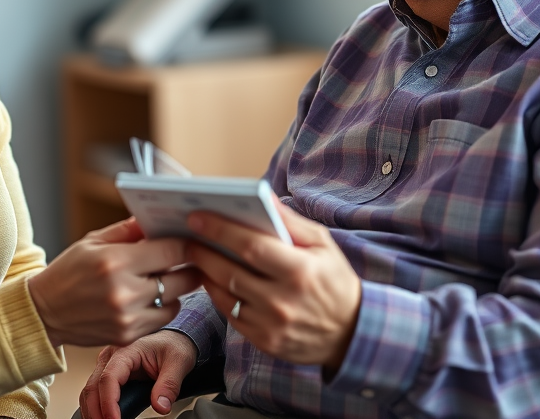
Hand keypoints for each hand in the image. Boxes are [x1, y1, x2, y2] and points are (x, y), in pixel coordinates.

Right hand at [28, 218, 201, 347]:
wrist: (44, 312)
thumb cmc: (68, 272)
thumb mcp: (93, 241)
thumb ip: (129, 230)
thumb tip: (157, 218)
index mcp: (115, 261)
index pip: (172, 251)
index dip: (189, 244)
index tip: (194, 239)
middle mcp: (125, 292)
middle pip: (183, 279)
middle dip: (191, 266)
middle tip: (193, 257)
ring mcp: (128, 318)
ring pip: (177, 301)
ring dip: (177, 288)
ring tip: (167, 276)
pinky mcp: (128, 335)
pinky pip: (163, 319)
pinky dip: (164, 306)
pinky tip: (151, 295)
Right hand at [79, 330, 197, 418]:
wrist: (173, 337)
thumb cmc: (173, 344)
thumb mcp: (178, 362)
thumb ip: (169, 385)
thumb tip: (160, 406)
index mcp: (126, 350)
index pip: (109, 378)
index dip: (109, 403)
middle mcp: (111, 356)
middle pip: (93, 387)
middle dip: (96, 412)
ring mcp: (107, 364)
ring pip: (89, 391)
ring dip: (93, 412)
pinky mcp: (108, 373)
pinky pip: (95, 392)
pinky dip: (96, 408)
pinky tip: (104, 418)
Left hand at [186, 199, 360, 369]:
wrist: (351, 333)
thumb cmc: (334, 280)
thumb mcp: (322, 244)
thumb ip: (290, 221)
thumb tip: (262, 196)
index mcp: (299, 270)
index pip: (250, 246)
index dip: (220, 230)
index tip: (198, 217)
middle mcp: (282, 300)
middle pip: (230, 271)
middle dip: (203, 250)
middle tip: (187, 234)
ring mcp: (271, 325)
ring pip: (224, 294)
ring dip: (205, 271)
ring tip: (196, 253)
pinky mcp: (264, 342)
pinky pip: (230, 314)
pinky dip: (217, 294)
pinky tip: (212, 278)